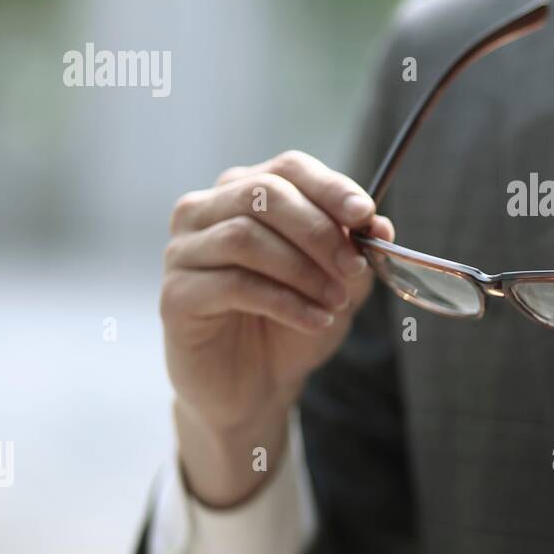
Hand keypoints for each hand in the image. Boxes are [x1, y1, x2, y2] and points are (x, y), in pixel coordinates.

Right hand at [160, 149, 392, 505]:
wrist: (255, 385)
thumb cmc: (291, 322)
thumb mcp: (335, 281)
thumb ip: (354, 249)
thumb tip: (378, 223)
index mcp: (244, 192)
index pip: (288, 169)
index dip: (329, 187)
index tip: (365, 214)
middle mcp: (205, 212)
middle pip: (264, 195)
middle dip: (319, 231)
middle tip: (354, 270)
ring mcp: (183, 251)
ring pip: (245, 237)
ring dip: (303, 270)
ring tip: (336, 302)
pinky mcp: (175, 295)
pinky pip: (233, 284)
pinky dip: (285, 301)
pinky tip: (314, 319)